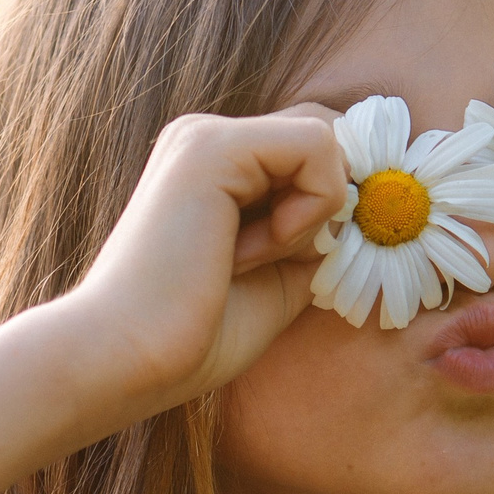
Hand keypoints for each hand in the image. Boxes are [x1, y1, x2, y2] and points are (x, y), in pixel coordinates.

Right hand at [61, 107, 349, 414]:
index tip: (306, 258)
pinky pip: (317, 146)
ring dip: (314, 210)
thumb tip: (364, 206)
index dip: (333, 200)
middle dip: (330, 201)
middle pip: (324, 132)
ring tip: (248, 259)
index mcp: (216, 168)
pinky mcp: (212, 146)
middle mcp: (207, 139)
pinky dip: (309, 209)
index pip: (312, 150)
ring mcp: (206, 136)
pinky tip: (246, 251)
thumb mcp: (281, 277)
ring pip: (326, 136)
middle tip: (279, 260)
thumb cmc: (195, 336)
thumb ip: (318, 235)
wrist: (130, 362)